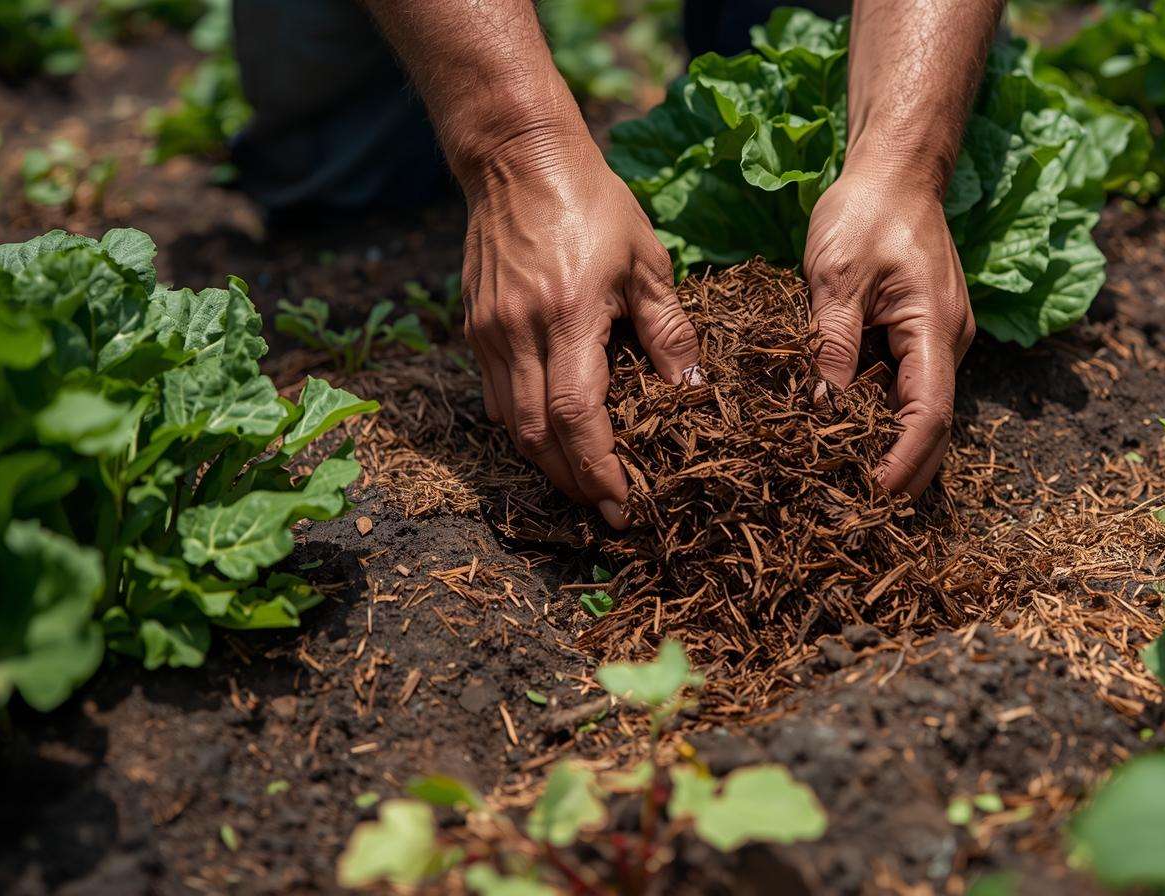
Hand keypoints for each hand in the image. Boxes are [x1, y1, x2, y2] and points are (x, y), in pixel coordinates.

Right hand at [460, 135, 699, 528]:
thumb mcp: (646, 261)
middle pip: (538, 437)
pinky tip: (552, 436)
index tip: (623, 503)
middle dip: (573, 481)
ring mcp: (489, 332)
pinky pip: (496, 396)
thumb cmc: (592, 203)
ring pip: (510, 424)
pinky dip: (524, 426)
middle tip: (607, 509)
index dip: (600, 468)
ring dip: (546, 462)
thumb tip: (690, 390)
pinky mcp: (474, 327)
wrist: (517, 158)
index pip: (580, 418)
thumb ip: (668, 329)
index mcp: (568, 316)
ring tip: (583, 482)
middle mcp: (519, 333)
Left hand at [803, 165, 975, 497]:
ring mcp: (936, 337)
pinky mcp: (918, 332)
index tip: (873, 498)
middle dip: (903, 471)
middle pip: (932, 425)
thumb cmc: (864, 212)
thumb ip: (830, 345)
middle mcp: (947, 340)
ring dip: (887, 445)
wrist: (893, 170)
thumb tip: (820, 411)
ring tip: (843, 481)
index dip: (904, 462)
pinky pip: (902, 384)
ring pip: (916, 408)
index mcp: (935, 327)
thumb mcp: (836, 276)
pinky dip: (877, 412)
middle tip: (857, 512)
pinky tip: (843, 430)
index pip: (929, 415)